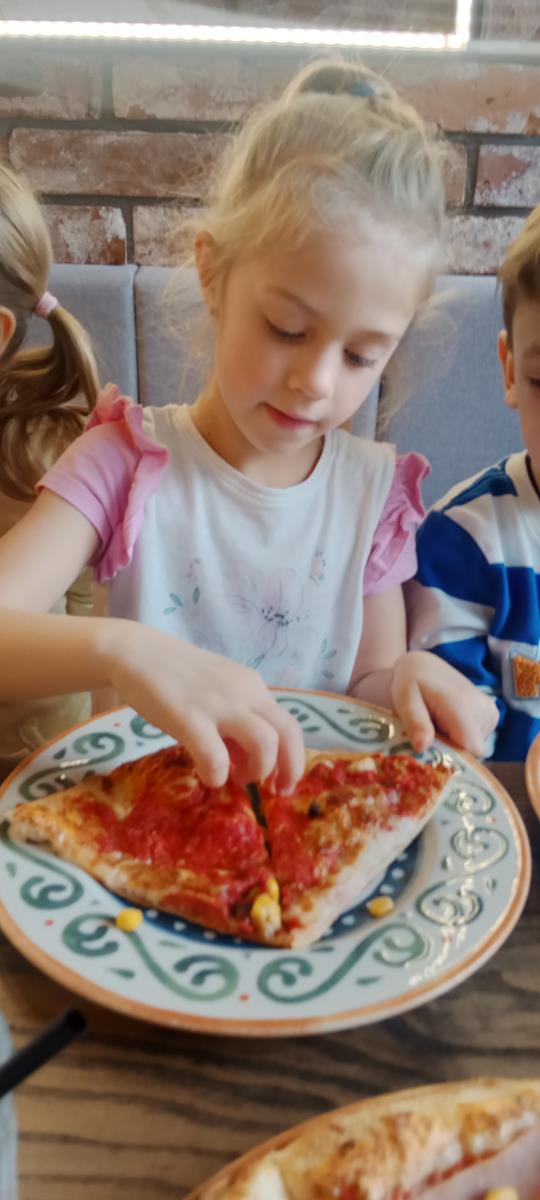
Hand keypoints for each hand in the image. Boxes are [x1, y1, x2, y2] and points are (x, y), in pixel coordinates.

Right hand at [105, 620, 304, 790]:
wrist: (135, 652)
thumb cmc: (174, 677)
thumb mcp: (216, 695)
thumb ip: (234, 725)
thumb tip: (245, 764)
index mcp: (253, 687)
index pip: (290, 726)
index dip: (293, 759)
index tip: (280, 781)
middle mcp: (245, 692)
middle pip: (288, 734)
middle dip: (288, 770)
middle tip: (271, 790)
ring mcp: (218, 704)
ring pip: (264, 743)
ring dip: (256, 771)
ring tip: (234, 777)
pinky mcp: (189, 717)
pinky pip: (216, 756)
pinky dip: (217, 775)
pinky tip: (207, 775)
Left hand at [391, 650, 498, 756]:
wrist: (425, 666)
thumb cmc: (411, 683)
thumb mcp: (405, 700)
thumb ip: (415, 722)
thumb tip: (423, 746)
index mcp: (461, 705)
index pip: (471, 748)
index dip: (454, 759)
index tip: (435, 755)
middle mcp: (482, 708)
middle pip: (472, 751)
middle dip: (452, 751)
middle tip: (431, 735)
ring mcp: (490, 710)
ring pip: (476, 747)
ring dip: (456, 743)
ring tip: (439, 725)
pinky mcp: (492, 713)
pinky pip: (479, 739)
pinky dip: (463, 736)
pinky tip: (449, 723)